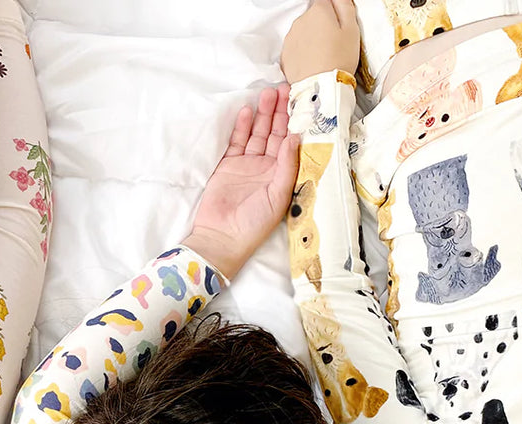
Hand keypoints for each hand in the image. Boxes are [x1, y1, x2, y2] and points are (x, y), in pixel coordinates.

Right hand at [182, 85, 298, 279]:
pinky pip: (237, 141)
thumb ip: (286, 166)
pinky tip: (247, 111)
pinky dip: (242, 127)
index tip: (299, 102)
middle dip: (279, 112)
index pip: (290, 143)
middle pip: (274, 133)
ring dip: (262, 114)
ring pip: (256, 133)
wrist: (222, 237)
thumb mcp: (278, 196)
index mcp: (281, 175)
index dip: (294, 122)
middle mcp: (266, 168)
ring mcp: (246, 165)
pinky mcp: (228, 166)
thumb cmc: (254, 224)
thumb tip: (294, 137)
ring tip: (267, 94)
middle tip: (283, 89)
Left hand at [281, 0, 359, 82]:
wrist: (321, 89)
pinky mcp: (285, 55)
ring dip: (311, 39)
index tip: (337, 24)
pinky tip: (313, 62)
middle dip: (322, 25)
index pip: (325, 0)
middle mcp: (300, 21)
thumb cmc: (338, 60)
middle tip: (333, 43)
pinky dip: (303, 53)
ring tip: (323, 55)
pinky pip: (295, 48)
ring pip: (303, 32)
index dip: (333, 11)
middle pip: (312, 16)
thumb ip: (344, 5)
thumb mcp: (352, 28)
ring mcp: (290, 39)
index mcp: (318, 11)